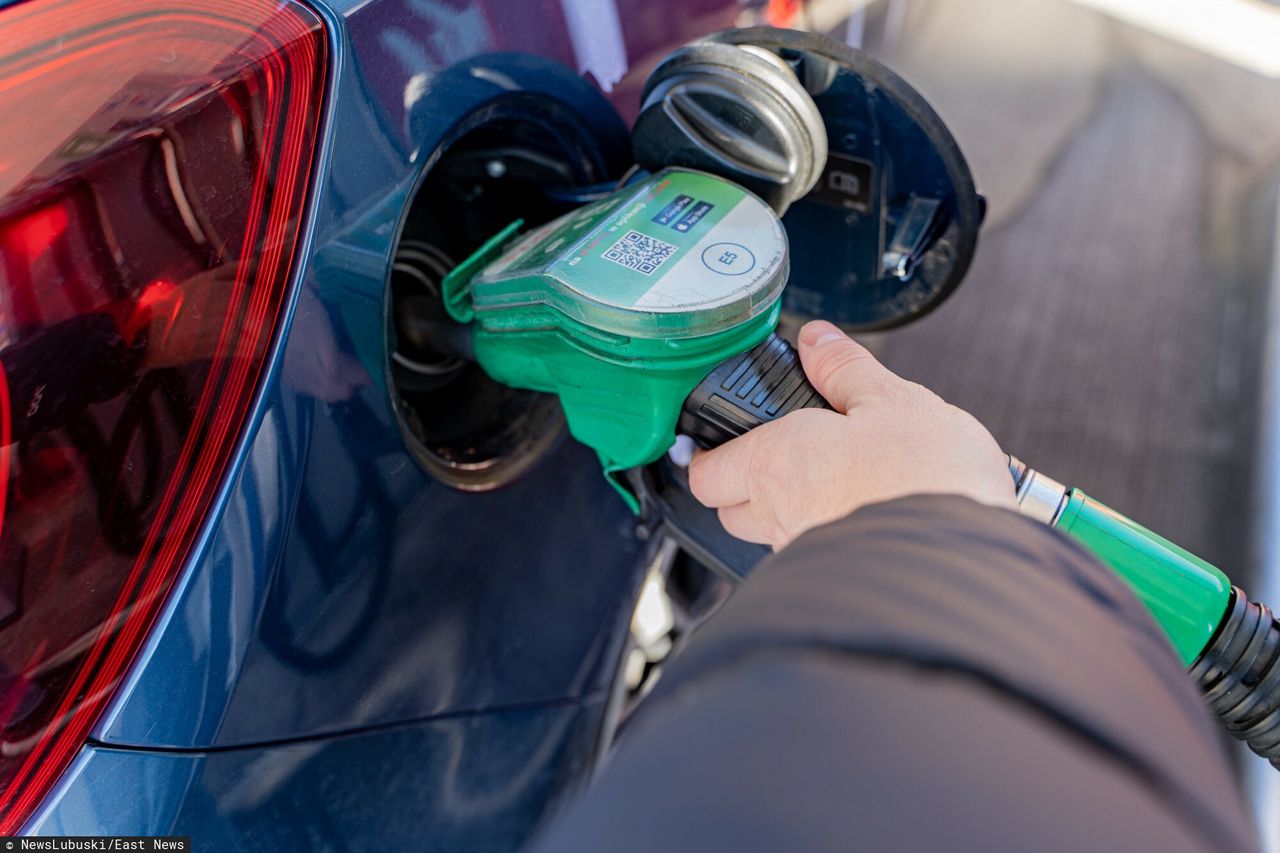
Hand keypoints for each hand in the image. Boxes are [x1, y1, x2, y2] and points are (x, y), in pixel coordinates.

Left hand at [688, 320, 1015, 549]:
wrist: (968, 557)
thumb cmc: (927, 478)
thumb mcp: (893, 400)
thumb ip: (845, 369)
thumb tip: (817, 341)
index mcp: (775, 464)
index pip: (706, 473)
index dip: (711, 454)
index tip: (724, 440)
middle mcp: (779, 517)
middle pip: (731, 511)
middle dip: (744, 486)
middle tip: (781, 457)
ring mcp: (807, 555)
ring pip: (773, 536)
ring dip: (790, 512)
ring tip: (836, 483)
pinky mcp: (839, 582)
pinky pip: (813, 557)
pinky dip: (827, 536)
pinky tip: (864, 517)